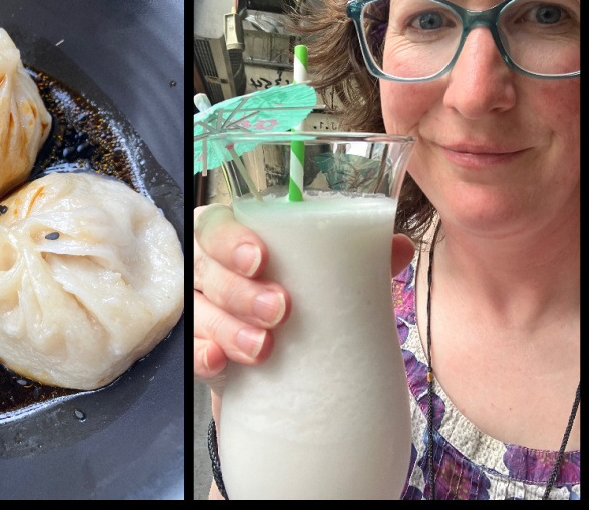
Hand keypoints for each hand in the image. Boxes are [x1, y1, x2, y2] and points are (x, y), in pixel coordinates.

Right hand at [193, 202, 414, 416]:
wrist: (294, 361)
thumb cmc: (306, 296)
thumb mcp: (330, 275)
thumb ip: (360, 260)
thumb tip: (398, 247)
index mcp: (235, 237)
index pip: (217, 225)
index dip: (232, 239)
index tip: (260, 258)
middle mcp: (211, 269)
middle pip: (207, 269)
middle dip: (241, 290)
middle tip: (279, 309)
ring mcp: (202, 310)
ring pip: (200, 313)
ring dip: (230, 328)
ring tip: (264, 347)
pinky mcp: (202, 351)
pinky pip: (190, 352)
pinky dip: (203, 357)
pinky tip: (220, 362)